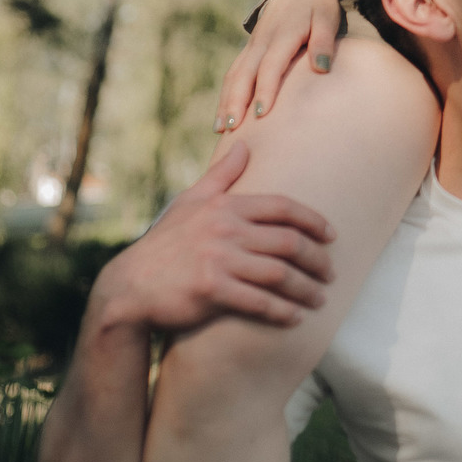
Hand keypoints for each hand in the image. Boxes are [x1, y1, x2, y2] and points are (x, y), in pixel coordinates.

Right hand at [93, 142, 335, 331]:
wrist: (130, 287)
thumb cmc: (165, 243)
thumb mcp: (190, 201)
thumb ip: (221, 175)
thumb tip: (244, 143)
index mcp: (225, 206)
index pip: (282, 207)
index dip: (313, 221)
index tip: (332, 235)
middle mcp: (225, 229)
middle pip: (288, 242)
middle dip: (317, 259)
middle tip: (330, 272)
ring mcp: (218, 260)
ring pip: (279, 274)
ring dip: (306, 288)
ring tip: (320, 298)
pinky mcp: (211, 290)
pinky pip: (259, 301)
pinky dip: (282, 311)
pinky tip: (296, 318)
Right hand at [214, 0, 340, 131]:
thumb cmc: (317, 2)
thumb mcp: (328, 17)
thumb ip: (323, 42)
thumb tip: (321, 68)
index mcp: (282, 36)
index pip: (270, 67)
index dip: (265, 90)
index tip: (262, 115)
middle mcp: (262, 42)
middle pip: (244, 75)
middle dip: (236, 102)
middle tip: (231, 130)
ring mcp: (253, 45)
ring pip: (234, 75)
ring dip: (226, 101)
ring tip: (220, 129)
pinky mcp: (251, 49)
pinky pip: (234, 73)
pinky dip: (226, 94)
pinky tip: (224, 114)